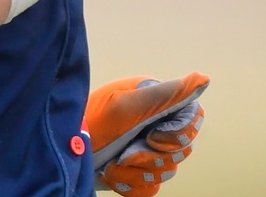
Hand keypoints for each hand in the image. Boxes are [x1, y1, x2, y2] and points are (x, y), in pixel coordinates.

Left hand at [85, 72, 208, 195]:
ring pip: (167, 171)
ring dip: (137, 171)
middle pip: (182, 148)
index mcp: (155, 101)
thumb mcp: (126, 105)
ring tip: (114, 163)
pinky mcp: (137, 171)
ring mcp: (147, 149)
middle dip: (152, 156)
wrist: (62, 150)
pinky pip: (151, 187)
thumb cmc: (90, 122)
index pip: (192, 118)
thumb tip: (203, 78)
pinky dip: (131, 185)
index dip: (179, 133)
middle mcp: (155, 123)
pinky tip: (112, 173)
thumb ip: (166, 93)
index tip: (153, 137)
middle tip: (126, 152)